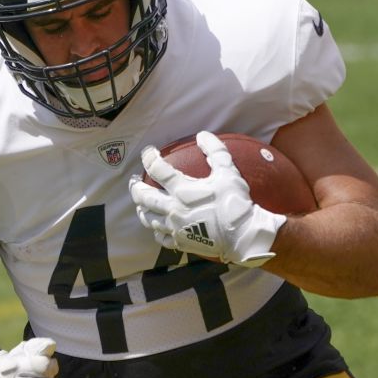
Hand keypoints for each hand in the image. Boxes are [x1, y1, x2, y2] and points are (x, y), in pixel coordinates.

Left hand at [128, 131, 286, 266]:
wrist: (243, 236)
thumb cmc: (236, 202)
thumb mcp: (228, 172)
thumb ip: (215, 151)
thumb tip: (202, 135)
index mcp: (182, 190)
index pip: (157, 169)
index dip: (149, 158)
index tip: (149, 153)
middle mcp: (173, 209)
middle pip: (144, 197)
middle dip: (136, 187)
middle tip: (134, 181)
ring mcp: (175, 228)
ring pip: (148, 218)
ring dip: (141, 209)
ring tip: (140, 204)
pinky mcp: (181, 242)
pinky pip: (161, 237)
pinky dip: (156, 230)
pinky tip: (158, 226)